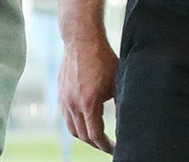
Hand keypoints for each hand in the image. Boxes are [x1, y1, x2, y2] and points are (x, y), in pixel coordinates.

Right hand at [60, 35, 118, 152]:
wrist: (82, 40)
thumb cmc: (102, 59)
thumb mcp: (117, 82)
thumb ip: (121, 102)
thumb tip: (128, 119)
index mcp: (88, 103)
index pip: (95, 135)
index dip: (105, 145)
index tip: (114, 148)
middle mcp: (72, 104)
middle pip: (82, 135)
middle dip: (95, 143)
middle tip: (107, 145)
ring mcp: (64, 99)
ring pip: (71, 128)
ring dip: (84, 136)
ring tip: (96, 138)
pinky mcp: (60, 93)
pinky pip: (66, 116)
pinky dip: (75, 123)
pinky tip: (85, 121)